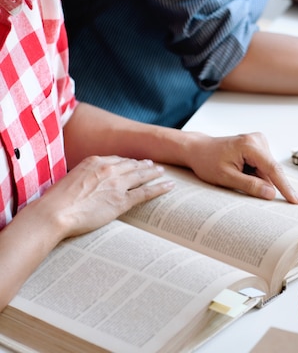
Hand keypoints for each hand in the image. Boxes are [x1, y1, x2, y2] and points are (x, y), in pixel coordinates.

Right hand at [32, 156, 173, 237]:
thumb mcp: (70, 180)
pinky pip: (146, 192)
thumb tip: (87, 184)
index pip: (117, 159)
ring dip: (154, 173)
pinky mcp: (122, 200)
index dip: (129, 161)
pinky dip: (160, 188)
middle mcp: (108, 169)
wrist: (54, 212)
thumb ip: (84, 177)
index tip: (135, 162)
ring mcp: (117, 184)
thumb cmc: (56, 201)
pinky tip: (169, 186)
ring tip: (163, 172)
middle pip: (132, 165)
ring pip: (142, 175)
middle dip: (145, 164)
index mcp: (94, 161)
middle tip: (154, 165)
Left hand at [183, 132, 297, 203]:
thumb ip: (250, 186)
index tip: (295, 200)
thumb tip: (271, 194)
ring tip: (235, 173)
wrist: (198, 150)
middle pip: (270, 170)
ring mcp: (258, 141)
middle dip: (261, 182)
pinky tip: (240, 170)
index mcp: (250, 145)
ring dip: (256, 178)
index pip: (273, 169)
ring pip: (267, 170)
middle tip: (239, 182)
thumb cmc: (208, 162)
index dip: (285, 187)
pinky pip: (263, 166)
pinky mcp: (258, 145)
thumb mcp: (226, 178)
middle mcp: (257, 140)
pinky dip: (254, 173)